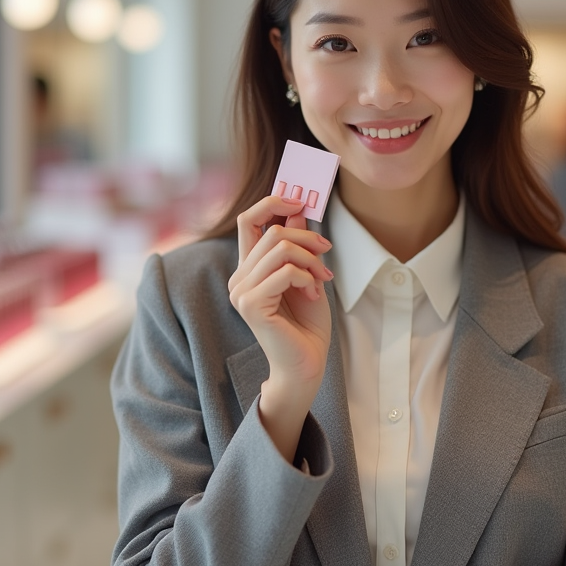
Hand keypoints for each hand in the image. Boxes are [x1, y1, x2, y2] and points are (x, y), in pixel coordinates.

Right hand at [228, 195, 333, 459]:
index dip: (273, 202)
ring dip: (310, 260)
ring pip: (280, 248)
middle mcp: (239, 278)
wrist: (307, 364)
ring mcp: (241, 292)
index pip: (249, 220)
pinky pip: (284, 272)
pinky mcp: (251, 305)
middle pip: (272, 231)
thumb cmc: (307, 324)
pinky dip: (306, 277)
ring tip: (321, 280)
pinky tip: (313, 294)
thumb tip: (299, 209)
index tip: (300, 201)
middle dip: (307, 237)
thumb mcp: (307, 274)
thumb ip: (298, 244)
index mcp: (249, 268)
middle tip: (327, 251)